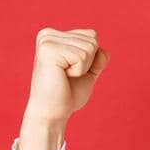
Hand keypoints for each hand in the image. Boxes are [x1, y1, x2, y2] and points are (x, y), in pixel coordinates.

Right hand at [18, 28, 107, 149]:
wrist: (51, 114)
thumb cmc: (66, 95)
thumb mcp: (87, 72)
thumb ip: (97, 59)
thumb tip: (102, 51)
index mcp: (54, 36)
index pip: (91, 35)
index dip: (90, 59)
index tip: (70, 72)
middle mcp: (48, 35)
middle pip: (92, 39)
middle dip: (87, 63)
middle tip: (67, 77)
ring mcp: (47, 41)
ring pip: (89, 47)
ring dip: (82, 68)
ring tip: (63, 77)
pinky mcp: (48, 50)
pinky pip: (82, 56)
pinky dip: (78, 71)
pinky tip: (62, 77)